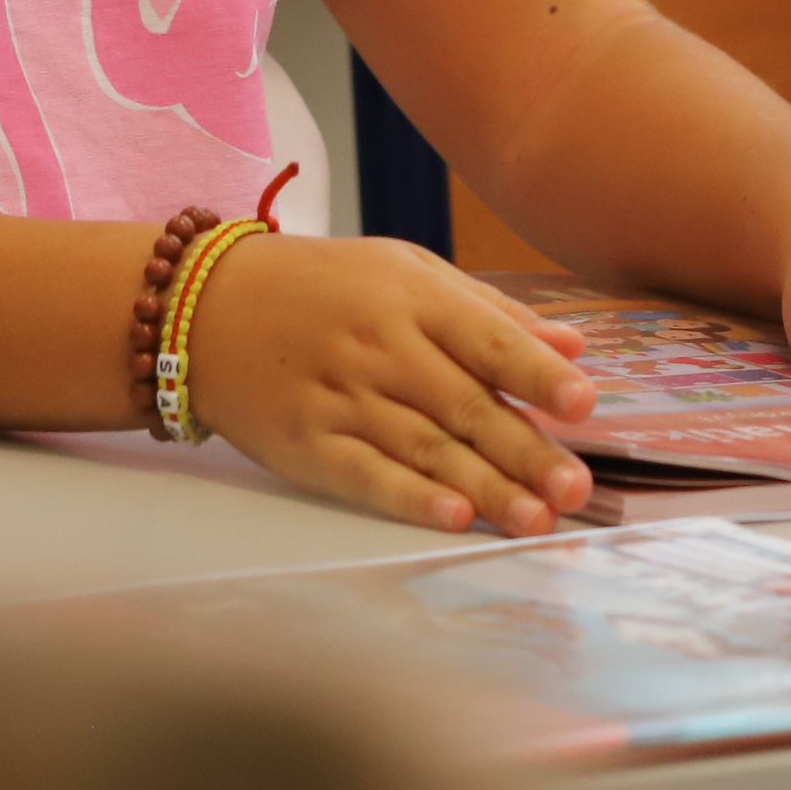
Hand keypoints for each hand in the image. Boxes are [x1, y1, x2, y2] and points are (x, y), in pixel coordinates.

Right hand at [187, 234, 599, 536]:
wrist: (206, 307)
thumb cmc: (325, 286)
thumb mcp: (406, 271)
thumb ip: (490, 311)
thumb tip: (573, 348)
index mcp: (411, 297)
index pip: (485, 338)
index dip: (535, 374)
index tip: (583, 404)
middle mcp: (379, 348)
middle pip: (463, 405)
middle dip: (525, 449)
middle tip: (577, 488)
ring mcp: (339, 399)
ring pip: (424, 448)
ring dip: (486, 486)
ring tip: (536, 519)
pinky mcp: (304, 443)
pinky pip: (365, 474)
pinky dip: (410, 497)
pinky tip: (454, 516)